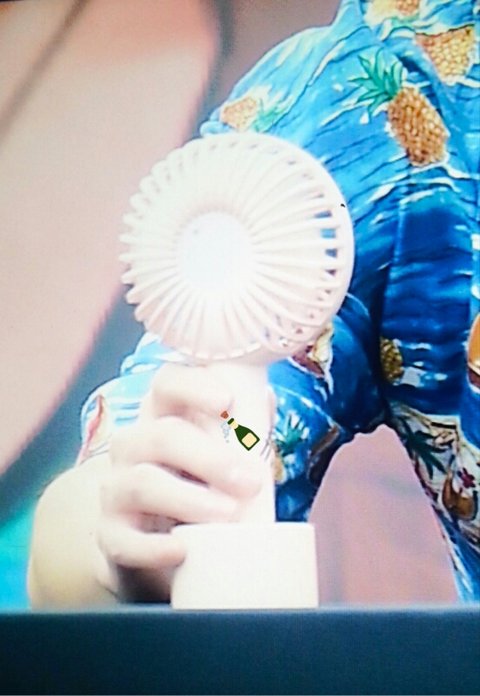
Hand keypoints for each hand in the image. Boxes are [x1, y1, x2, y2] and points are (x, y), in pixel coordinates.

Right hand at [95, 363, 262, 599]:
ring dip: (188, 498)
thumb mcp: (222, 460)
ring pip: (143, 482)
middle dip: (210, 457)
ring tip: (228, 514)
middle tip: (251, 481)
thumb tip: (267, 402)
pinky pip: (124, 540)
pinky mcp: (110, 537)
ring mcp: (116, 490)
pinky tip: (180, 551)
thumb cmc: (199, 491)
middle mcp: (133, 447)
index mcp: (162, 417)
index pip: (167, 384)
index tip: (225, 400)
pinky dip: (152, 547)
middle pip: (162, 436)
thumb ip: (241, 434)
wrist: (160, 552)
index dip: (193, 386)